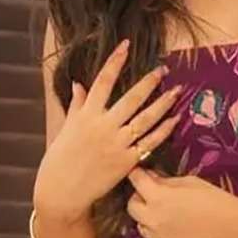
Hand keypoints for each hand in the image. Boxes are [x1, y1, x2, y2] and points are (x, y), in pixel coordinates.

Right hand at [35, 36, 182, 218]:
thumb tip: (79, 84)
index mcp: (85, 115)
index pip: (102, 81)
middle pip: (131, 98)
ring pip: (145, 119)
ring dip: (163, 103)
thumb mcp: (67, 128)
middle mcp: (103, 126)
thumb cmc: (61, 160)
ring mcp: (116, 144)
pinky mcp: (126, 161)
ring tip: (177, 90)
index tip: (126, 45)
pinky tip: (175, 119)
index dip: (115, 61)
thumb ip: (77, 105)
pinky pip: (149, 142)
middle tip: (162, 69)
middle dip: (149, 82)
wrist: (62, 192)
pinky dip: (163, 130)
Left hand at [125, 165, 237, 237]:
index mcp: (157, 198)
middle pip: (132, 206)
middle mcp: (152, 220)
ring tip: (167, 214)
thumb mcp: (190, 182)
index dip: (138, 175)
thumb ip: (166, 182)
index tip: (141, 174)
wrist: (237, 228)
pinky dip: (162, 235)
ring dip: (149, 218)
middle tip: (153, 194)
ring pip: (142, 226)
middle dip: (140, 198)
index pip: (136, 180)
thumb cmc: (216, 199)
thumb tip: (152, 179)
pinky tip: (178, 231)